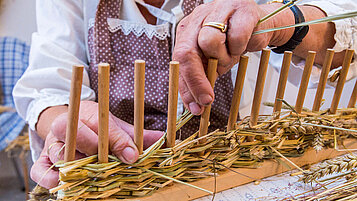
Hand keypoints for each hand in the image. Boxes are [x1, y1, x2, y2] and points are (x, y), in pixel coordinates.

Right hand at [31, 101, 162, 188]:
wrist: (68, 122)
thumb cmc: (95, 125)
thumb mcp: (115, 125)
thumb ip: (136, 134)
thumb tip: (164, 140)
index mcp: (84, 114)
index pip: (101, 125)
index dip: (118, 141)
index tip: (133, 155)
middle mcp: (65, 128)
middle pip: (79, 140)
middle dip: (99, 154)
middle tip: (113, 165)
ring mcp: (51, 145)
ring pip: (61, 157)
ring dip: (79, 169)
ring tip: (95, 177)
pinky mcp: (41, 161)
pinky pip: (40, 172)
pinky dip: (51, 179)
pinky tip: (68, 183)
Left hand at [173, 0, 292, 114]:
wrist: (261, 27)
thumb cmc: (233, 44)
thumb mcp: (212, 63)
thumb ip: (202, 79)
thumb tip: (196, 106)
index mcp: (187, 31)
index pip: (178, 60)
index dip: (186, 87)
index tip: (196, 108)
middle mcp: (198, 18)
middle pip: (186, 52)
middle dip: (196, 81)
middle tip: (208, 99)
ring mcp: (218, 10)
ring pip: (210, 42)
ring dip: (223, 60)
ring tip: (231, 58)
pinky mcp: (241, 10)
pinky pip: (236, 37)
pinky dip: (240, 48)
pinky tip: (242, 46)